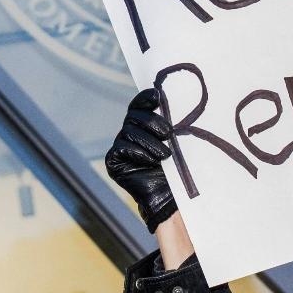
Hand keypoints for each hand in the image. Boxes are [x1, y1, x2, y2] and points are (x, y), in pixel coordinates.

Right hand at [104, 88, 176, 232]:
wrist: (170, 196)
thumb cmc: (178, 168)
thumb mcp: (179, 142)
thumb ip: (173, 123)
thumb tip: (176, 100)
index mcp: (144, 125)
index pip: (139, 105)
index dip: (146, 98)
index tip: (158, 96)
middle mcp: (129, 133)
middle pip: (133, 116)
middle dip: (152, 121)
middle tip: (168, 133)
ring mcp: (120, 147)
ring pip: (128, 131)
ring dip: (149, 142)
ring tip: (165, 155)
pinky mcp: (113, 161)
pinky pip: (121, 148)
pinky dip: (138, 152)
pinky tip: (151, 161)